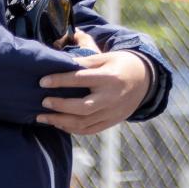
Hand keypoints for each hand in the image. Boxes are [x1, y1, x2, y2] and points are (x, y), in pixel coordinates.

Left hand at [37, 49, 152, 134]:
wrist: (146, 79)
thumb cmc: (121, 64)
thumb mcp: (106, 57)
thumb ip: (85, 60)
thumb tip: (60, 61)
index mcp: (109, 77)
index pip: (80, 79)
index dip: (59, 80)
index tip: (42, 82)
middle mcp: (111, 97)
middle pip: (81, 107)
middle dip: (59, 106)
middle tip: (43, 101)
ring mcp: (112, 112)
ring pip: (82, 123)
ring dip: (60, 121)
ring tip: (43, 117)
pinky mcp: (112, 121)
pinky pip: (89, 130)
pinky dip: (71, 129)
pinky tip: (58, 124)